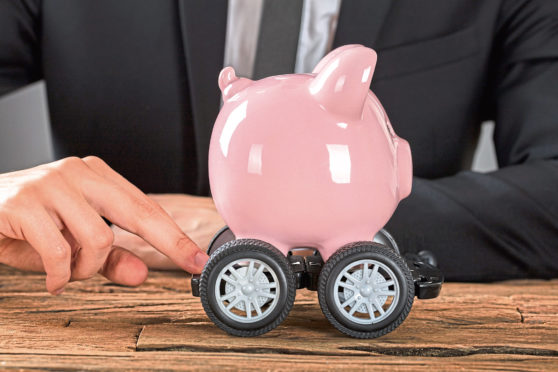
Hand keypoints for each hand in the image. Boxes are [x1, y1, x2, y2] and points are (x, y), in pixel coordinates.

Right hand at [0, 157, 208, 293]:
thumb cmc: (25, 223)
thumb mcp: (73, 242)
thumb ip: (109, 257)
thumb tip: (142, 274)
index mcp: (95, 175)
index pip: (145, 207)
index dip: (175, 236)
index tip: (198, 258)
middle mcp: (77, 173)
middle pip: (137, 211)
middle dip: (170, 243)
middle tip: (188, 264)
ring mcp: (51, 185)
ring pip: (98, 239)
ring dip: (87, 269)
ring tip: (69, 272)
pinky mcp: (24, 204)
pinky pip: (60, 253)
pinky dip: (60, 276)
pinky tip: (52, 279)